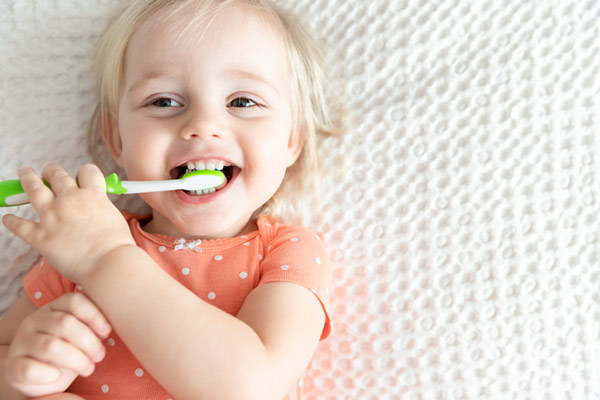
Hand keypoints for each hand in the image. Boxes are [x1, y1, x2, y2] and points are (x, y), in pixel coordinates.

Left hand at [2, 164, 135, 283]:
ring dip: (27, 179)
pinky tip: (8, 218)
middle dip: (51, 172)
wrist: (109, 264)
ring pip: (33, 189)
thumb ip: (101, 207)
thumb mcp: (115, 217)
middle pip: (57, 175)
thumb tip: (94, 207)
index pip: (87, 171)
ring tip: (24, 174)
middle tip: (48, 173)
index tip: (80, 178)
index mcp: (92, 195)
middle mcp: (70, 201)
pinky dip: (11, 221)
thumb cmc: (117, 246)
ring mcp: (52, 217)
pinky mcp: (40, 237)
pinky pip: (19, 225)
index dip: (83, 173)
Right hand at [4, 293, 110, 397]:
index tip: (107, 331)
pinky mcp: (13, 366)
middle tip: (100, 356)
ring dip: (76, 360)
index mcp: (53, 307)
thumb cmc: (67, 349)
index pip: (74, 301)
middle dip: (88, 341)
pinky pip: (31, 369)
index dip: (94, 315)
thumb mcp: (80, 333)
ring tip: (89, 368)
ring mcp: (21, 342)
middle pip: (65, 323)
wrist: (38, 373)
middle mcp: (34, 321)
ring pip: (50, 346)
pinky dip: (49, 374)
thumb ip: (92, 325)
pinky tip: (58, 376)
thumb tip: (108, 327)